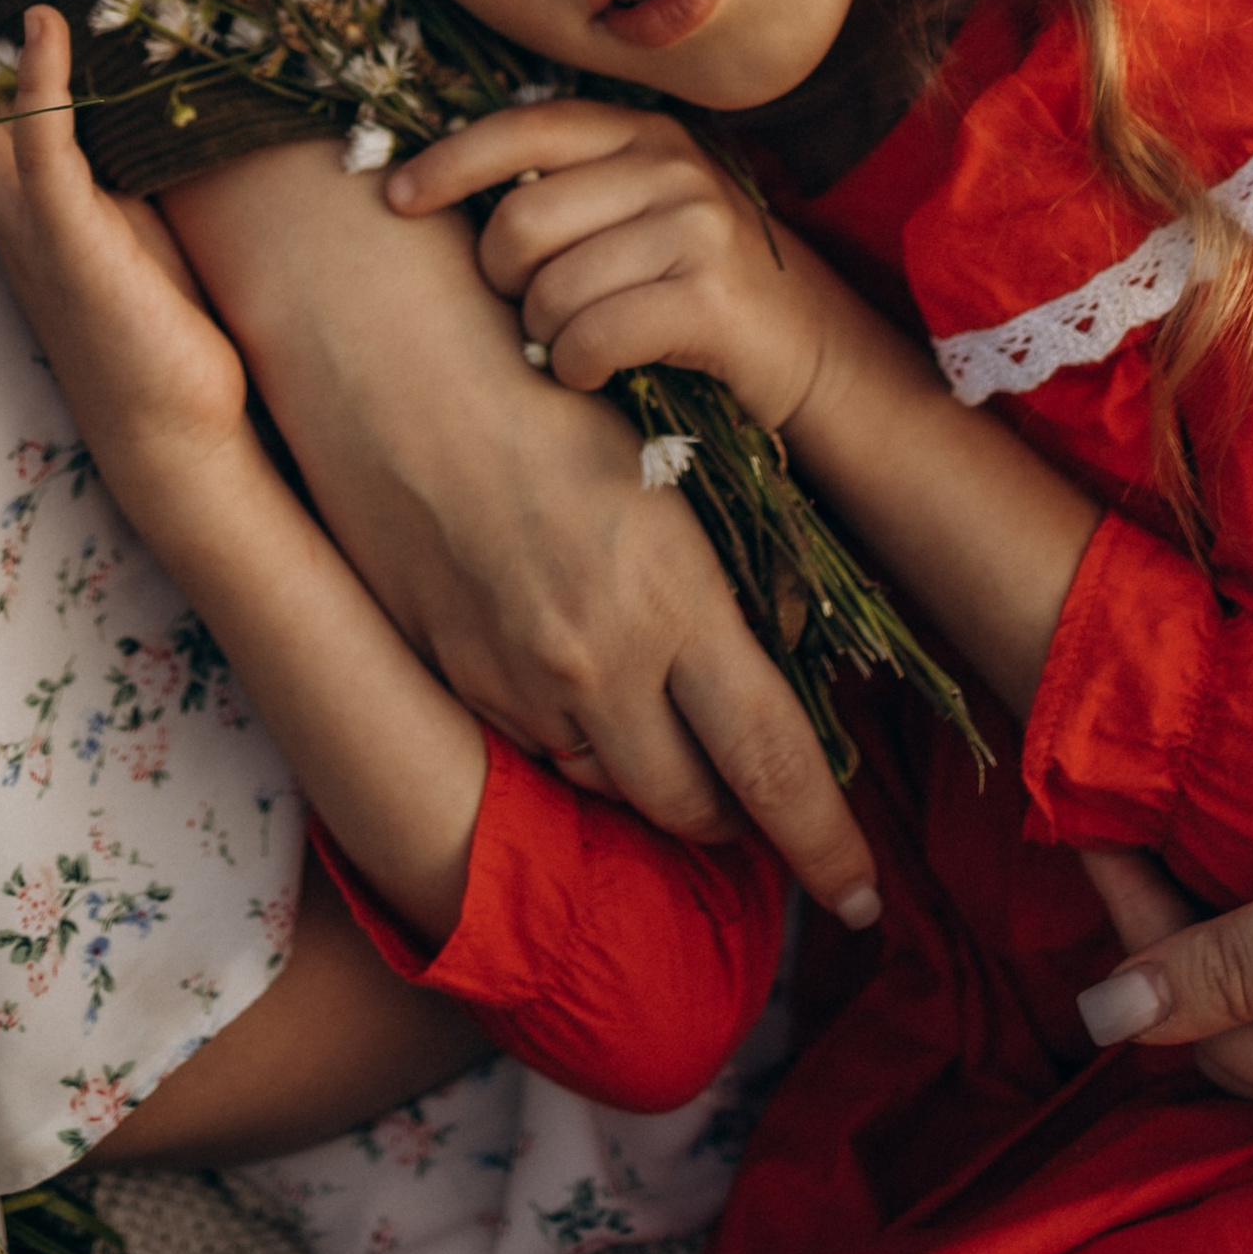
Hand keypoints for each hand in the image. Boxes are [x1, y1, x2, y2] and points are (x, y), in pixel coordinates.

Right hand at [0, 0, 251, 482]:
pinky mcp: (78, 240)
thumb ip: (72, 163)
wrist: (168, 422)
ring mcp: (31, 223)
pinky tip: (42, 22)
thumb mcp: (102, 218)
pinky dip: (41, 85)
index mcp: (8, 195)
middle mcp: (3, 205)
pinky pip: (48, 154)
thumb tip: (54, 97)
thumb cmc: (149, 318)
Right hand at [164, 135, 883, 923]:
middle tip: (761, 802)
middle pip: (691, 806)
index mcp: (672, 599)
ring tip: (673, 734)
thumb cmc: (546, 375)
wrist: (387, 353)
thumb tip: (785, 641)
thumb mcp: (666, 461)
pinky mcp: (455, 674)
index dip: (828, 849)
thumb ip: (729, 570)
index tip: (865, 900)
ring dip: (651, 774)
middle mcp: (596, 663)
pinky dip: (576, 734)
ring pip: (610, 782)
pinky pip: (536, 743)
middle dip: (734, 818)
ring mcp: (515, 679)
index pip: (774, 768)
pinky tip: (583, 678)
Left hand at [391, 99, 835, 430]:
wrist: (807, 349)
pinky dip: (576, 367)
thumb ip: (568, 190)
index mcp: (643, 134)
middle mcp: (673, 166)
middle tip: (527, 311)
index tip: (395, 198)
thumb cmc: (692, 285)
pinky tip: (594, 372)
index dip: (451, 162)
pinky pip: (592, 338)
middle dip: (503, 282)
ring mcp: (698, 227)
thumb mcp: (640, 213)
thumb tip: (435, 191)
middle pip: (522, 222)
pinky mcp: (713, 298)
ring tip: (574, 343)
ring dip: (545, 335)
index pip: (525, 128)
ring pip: (553, 289)